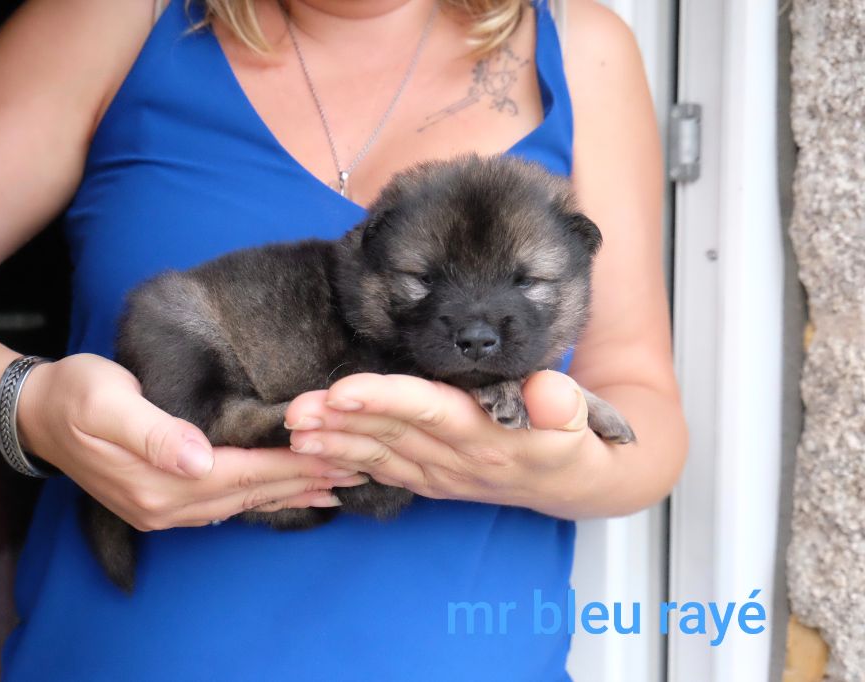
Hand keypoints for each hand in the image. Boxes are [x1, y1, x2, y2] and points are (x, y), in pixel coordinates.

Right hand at [16, 353, 365, 530]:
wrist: (37, 412)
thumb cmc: (75, 393)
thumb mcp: (107, 401)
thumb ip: (152, 431)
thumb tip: (196, 457)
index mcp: (161, 479)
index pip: (244, 472)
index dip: (294, 464)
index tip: (339, 455)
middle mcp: (166, 505)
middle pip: (251, 492)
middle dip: (306, 482)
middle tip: (359, 470)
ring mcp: (162, 510)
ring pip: (242, 503)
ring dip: (291, 495)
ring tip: (336, 487)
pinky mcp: (160, 503)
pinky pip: (224, 505)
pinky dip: (261, 497)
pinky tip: (285, 494)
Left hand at [284, 371, 608, 510]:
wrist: (575, 484)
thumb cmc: (575, 439)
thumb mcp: (585, 421)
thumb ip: (566, 404)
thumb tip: (547, 389)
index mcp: (489, 436)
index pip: (429, 410)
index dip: (385, 400)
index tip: (343, 391)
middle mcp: (458, 459)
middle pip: (391, 434)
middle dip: (340, 423)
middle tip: (295, 411)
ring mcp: (442, 475)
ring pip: (380, 456)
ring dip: (335, 445)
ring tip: (294, 432)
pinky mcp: (434, 482)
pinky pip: (385, 473)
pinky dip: (348, 463)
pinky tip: (316, 455)